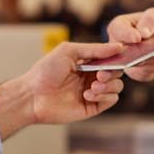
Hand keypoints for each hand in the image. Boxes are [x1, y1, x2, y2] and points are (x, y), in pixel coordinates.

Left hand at [0, 42, 126, 139]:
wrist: (32, 96)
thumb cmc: (46, 71)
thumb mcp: (69, 51)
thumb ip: (95, 49)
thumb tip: (118, 46)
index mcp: (87, 62)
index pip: (110, 58)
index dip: (116, 57)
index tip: (120, 56)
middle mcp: (91, 77)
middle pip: (116, 73)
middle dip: (112, 72)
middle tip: (99, 74)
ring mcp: (92, 92)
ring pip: (116, 87)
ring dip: (108, 86)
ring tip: (93, 86)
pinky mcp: (91, 107)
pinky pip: (110, 100)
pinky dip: (104, 96)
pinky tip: (87, 95)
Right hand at [106, 7, 153, 81]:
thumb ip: (150, 20)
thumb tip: (143, 33)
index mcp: (119, 27)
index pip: (116, 30)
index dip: (126, 35)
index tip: (138, 38)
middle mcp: (118, 47)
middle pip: (123, 52)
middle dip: (141, 51)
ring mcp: (127, 62)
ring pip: (138, 65)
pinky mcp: (138, 73)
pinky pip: (147, 72)